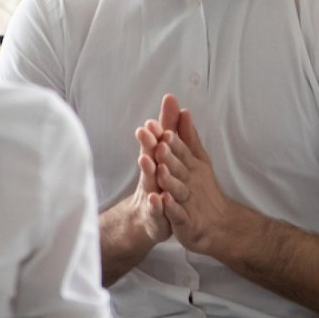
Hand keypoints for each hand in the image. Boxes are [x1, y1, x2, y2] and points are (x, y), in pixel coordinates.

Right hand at [98, 96, 181, 284]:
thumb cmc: (157, 181)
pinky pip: (156, 209)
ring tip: (148, 159)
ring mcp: (151, 194)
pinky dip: (156, 204)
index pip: (154, 142)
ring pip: (150, 181)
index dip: (154, 131)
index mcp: (155, 160)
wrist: (148, 219)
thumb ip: (169, 126)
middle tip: (146, 130)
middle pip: (149, 157)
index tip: (152, 118)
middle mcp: (150, 175)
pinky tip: (156, 199)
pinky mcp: (155, 214)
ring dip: (149, 170)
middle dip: (148, 144)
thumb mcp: (164, 152)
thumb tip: (172, 98)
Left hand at [153, 107, 245, 257]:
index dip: (173, 141)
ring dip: (170, 179)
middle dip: (170, 155)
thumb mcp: (197, 160)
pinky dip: (172, 208)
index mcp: (192, 166)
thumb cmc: (203, 189)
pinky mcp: (186, 221)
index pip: (182, 151)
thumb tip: (183, 110)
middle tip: (161, 142)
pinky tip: (164, 200)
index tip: (162, 127)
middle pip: (179, 167)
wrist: (219, 224)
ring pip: (178, 189)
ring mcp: (189, 202)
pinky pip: (178, 214)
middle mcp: (190, 181)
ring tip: (160, 168)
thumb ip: (189, 137)